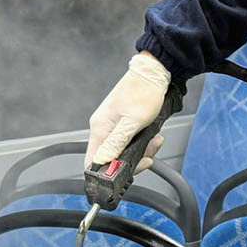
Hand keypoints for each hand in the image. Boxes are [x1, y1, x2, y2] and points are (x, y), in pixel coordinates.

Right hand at [86, 52, 173, 169]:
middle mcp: (103, 128)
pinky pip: (130, 142)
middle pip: (110, 158)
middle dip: (132, 161)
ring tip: (154, 141)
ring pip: (123, 152)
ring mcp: (112, 126)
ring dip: (141, 151)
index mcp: (100, 128)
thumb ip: (117, 143)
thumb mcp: (133, 122)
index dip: (106, 173)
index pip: (92, 161)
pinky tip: (153, 137)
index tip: (124, 173)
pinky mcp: (122, 124)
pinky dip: (143, 143)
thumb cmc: (144, 92)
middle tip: (148, 156)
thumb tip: (102, 161)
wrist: (154, 73)